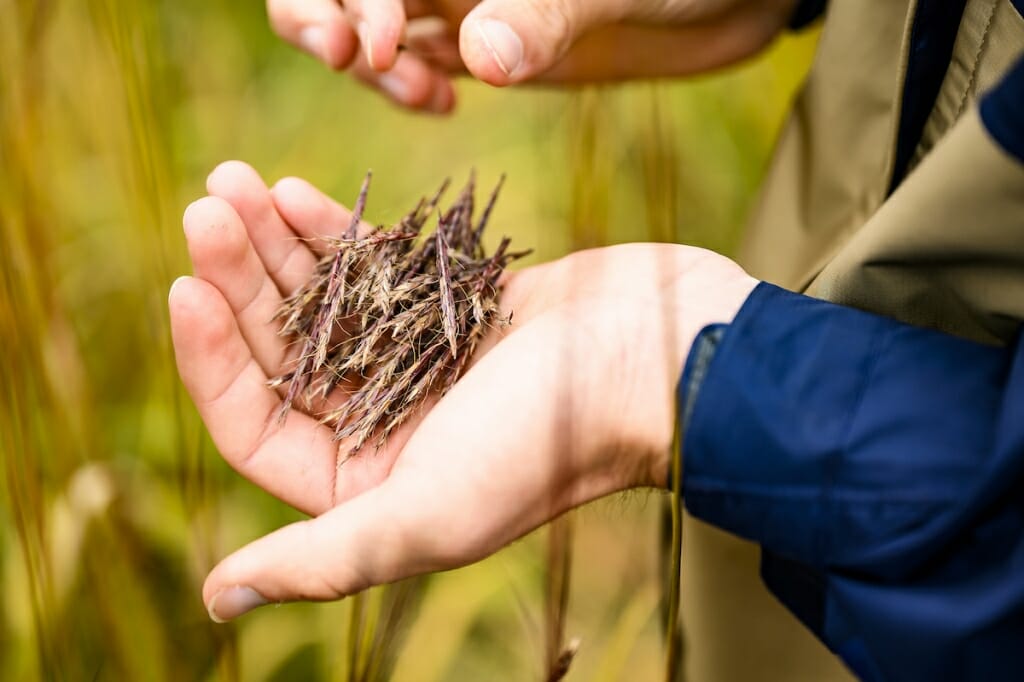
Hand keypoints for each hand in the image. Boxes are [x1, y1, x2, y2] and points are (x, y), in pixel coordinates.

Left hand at [169, 161, 756, 620]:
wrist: (663, 359)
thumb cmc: (551, 443)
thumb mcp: (430, 514)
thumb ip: (323, 559)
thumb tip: (218, 600)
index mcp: (371, 485)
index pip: (259, 425)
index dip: (212, 361)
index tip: (186, 286)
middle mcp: (387, 424)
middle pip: (284, 351)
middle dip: (238, 281)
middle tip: (206, 209)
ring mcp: (416, 359)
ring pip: (320, 301)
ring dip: (274, 244)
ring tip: (231, 183)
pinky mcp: (449, 304)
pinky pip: (373, 266)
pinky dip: (333, 231)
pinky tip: (294, 193)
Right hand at [267, 0, 797, 111]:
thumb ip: (547, 13)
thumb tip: (478, 58)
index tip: (377, 45)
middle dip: (326, 19)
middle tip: (366, 63)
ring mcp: (456, 4)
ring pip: (364, 28)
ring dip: (368, 65)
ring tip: (425, 96)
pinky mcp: (481, 48)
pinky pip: (410, 66)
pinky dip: (405, 88)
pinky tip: (441, 105)